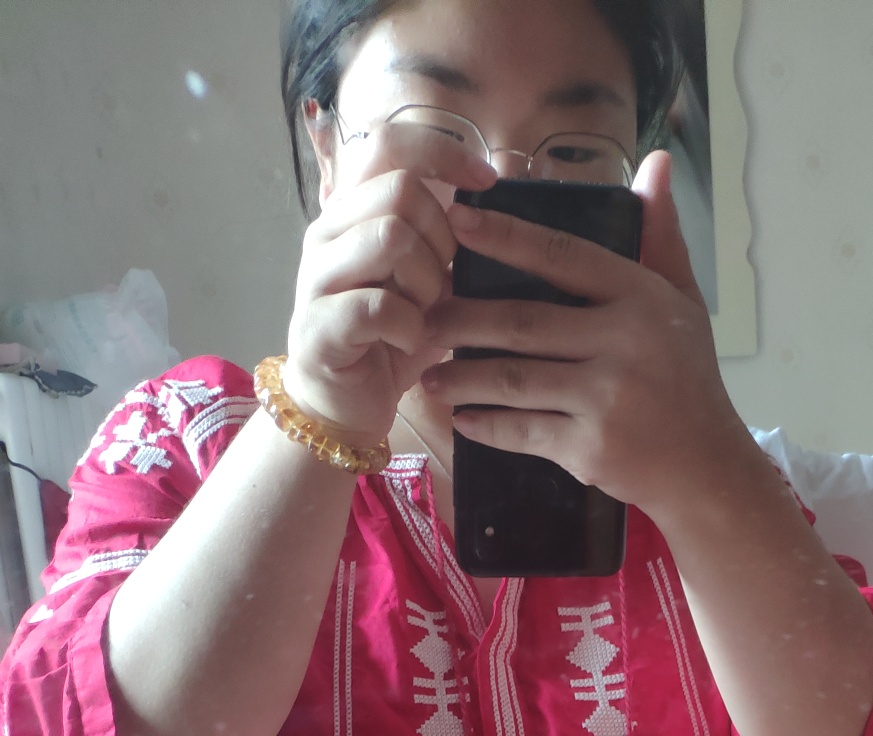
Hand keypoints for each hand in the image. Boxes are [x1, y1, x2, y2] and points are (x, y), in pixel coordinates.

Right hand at [284, 124, 496, 442]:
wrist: (346, 406)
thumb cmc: (393, 339)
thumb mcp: (429, 277)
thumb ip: (450, 232)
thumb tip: (506, 178)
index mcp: (352, 211)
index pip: (389, 143)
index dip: (443, 152)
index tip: (486, 183)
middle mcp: (328, 232)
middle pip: (400, 190)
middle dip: (443, 236)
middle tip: (447, 282)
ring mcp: (317, 277)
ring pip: (390, 237)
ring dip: (428, 279)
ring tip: (430, 313)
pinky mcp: (319, 326)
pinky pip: (379, 305)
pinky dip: (411, 326)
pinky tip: (413, 341)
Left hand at [420, 152, 750, 518]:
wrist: (707, 469)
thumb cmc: (690, 380)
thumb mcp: (684, 302)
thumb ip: (661, 235)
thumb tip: (657, 161)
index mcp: (641, 298)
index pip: (562, 256)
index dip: (504, 236)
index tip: (455, 219)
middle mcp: (625, 344)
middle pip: (522, 321)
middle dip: (462, 319)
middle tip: (424, 316)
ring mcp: (606, 400)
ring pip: (514, 379)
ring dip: (463, 377)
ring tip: (431, 375)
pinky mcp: (592, 449)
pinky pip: (524, 431)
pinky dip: (487, 425)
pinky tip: (463, 419)